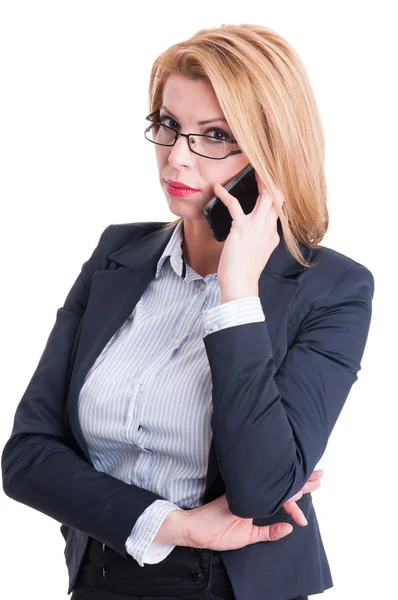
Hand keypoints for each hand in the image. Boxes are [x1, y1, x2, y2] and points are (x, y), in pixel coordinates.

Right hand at [184, 469, 322, 550]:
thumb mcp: (248, 536)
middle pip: (283, 486)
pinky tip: (291, 486)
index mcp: (259, 502)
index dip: (298, 491)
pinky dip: (277, 488)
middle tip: (321, 475)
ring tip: (313, 479)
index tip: (314, 485)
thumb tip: (290, 528)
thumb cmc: (218, 532)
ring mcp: (248, 491)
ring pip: (276, 484)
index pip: (282, 496)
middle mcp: (256, 494)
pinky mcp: (240, 492)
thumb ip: (269, 532)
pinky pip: (262, 489)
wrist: (198, 529)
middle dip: (303, 482)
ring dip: (295, 483)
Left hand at [214, 171, 284, 300]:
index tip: (268, 181)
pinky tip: (217, 188)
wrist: (240, 287)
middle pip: (278, 197)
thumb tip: (253, 235)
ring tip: (250, 166)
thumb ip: (259, 241)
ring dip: (259, 179)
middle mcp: (269, 229)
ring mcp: (257, 228)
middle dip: (273, 179)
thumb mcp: (256, 255)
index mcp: (272, 235)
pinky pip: (234, 205)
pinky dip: (225, 194)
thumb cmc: (243, 273)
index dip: (275, 192)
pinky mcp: (242, 229)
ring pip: (266, 196)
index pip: (278, 208)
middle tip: (263, 165)